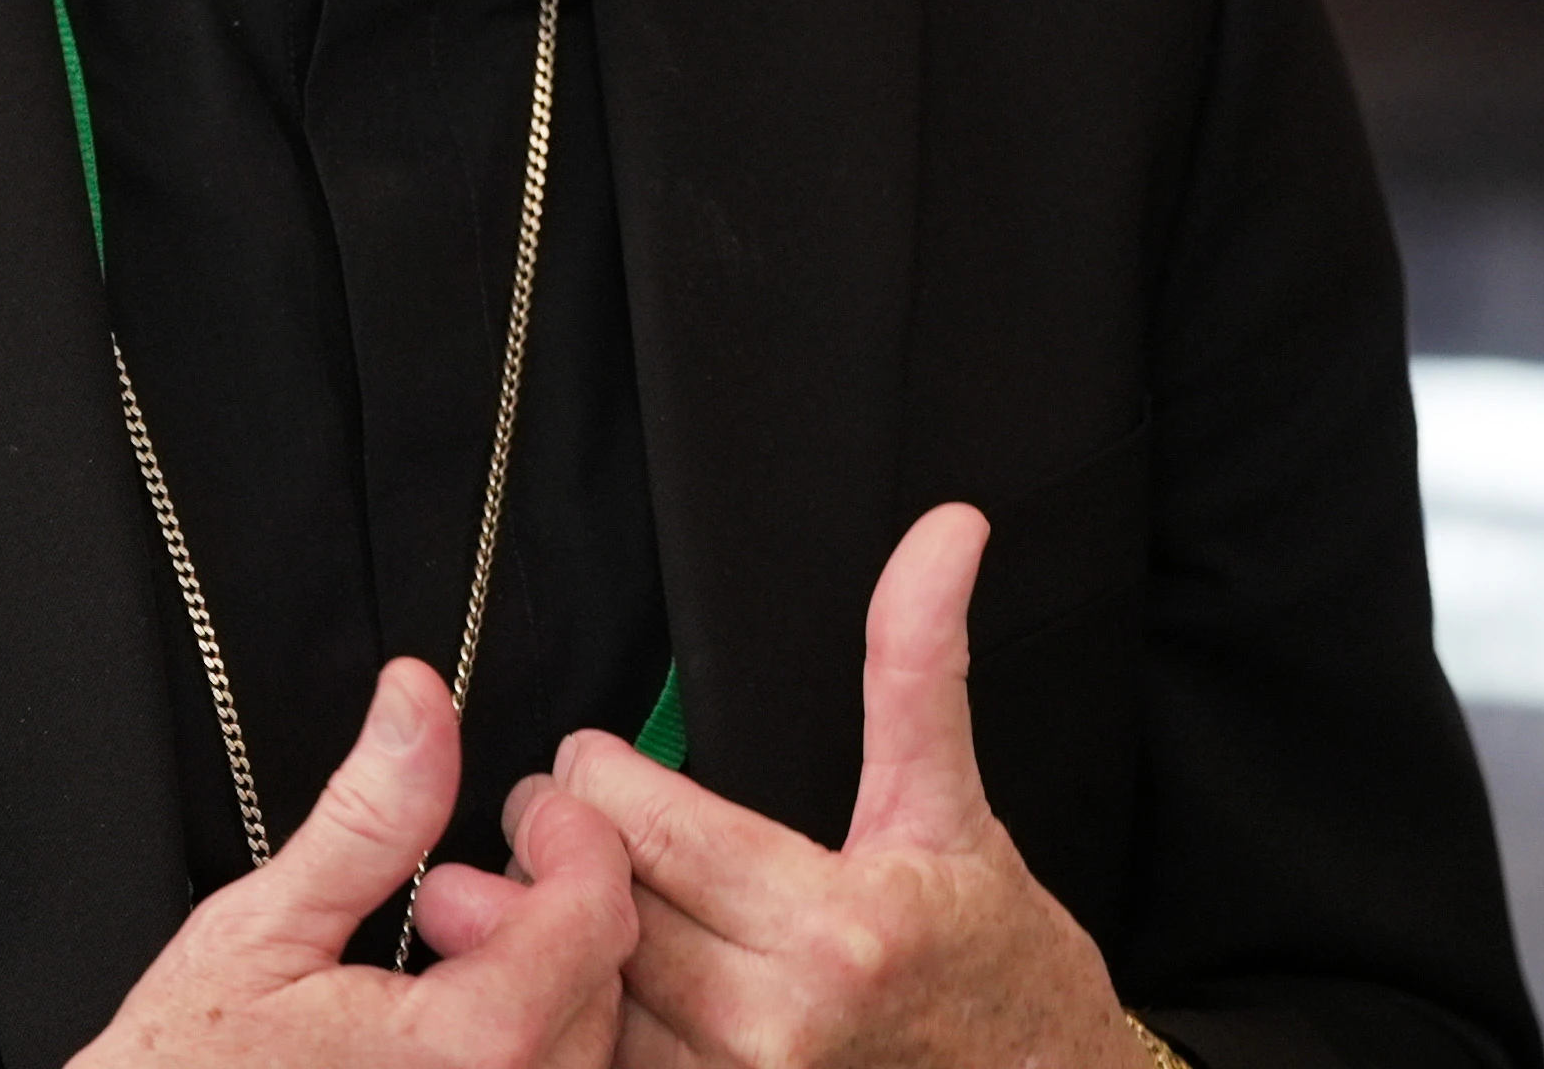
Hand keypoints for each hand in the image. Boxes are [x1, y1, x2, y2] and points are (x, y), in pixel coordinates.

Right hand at [76, 656, 639, 1068]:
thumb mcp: (260, 932)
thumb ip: (365, 818)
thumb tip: (420, 699)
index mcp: (469, 1050)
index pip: (594, 916)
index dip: (575, 836)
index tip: (533, 807)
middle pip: (599, 982)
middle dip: (543, 906)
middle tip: (452, 882)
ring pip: (579, 1048)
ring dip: (531, 979)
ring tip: (435, 957)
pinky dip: (514, 1044)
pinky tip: (435, 1031)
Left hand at [542, 505, 1123, 1067]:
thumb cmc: (998, 963)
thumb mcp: (952, 809)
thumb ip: (918, 665)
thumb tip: (946, 528)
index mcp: (834, 926)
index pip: (643, 825)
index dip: (590, 775)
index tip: (589, 759)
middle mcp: (777, 1021)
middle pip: (599, 903)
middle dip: (556, 844)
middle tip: (545, 813)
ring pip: (585, 996)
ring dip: (550, 937)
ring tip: (545, 888)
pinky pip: (608, 1066)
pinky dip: (581, 1022)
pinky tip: (583, 979)